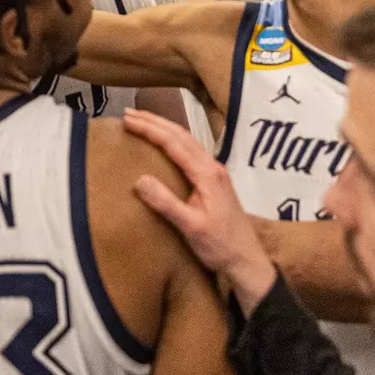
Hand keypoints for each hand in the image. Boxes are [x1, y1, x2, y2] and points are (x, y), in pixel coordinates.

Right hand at [124, 108, 278, 311]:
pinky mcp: (214, 181)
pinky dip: (173, 140)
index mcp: (207, 174)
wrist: (247, 261)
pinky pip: (190, 151)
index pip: (174, 143)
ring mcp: (215, 173)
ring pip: (187, 140)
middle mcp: (212, 167)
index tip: (128, 120)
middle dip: (154, 121)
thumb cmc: (220, 246)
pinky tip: (165, 144)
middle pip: (181, 135)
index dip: (149, 129)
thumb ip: (166, 203)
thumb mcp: (191, 227)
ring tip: (141, 122)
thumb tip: (140, 179)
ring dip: (163, 128)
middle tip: (129, 113)